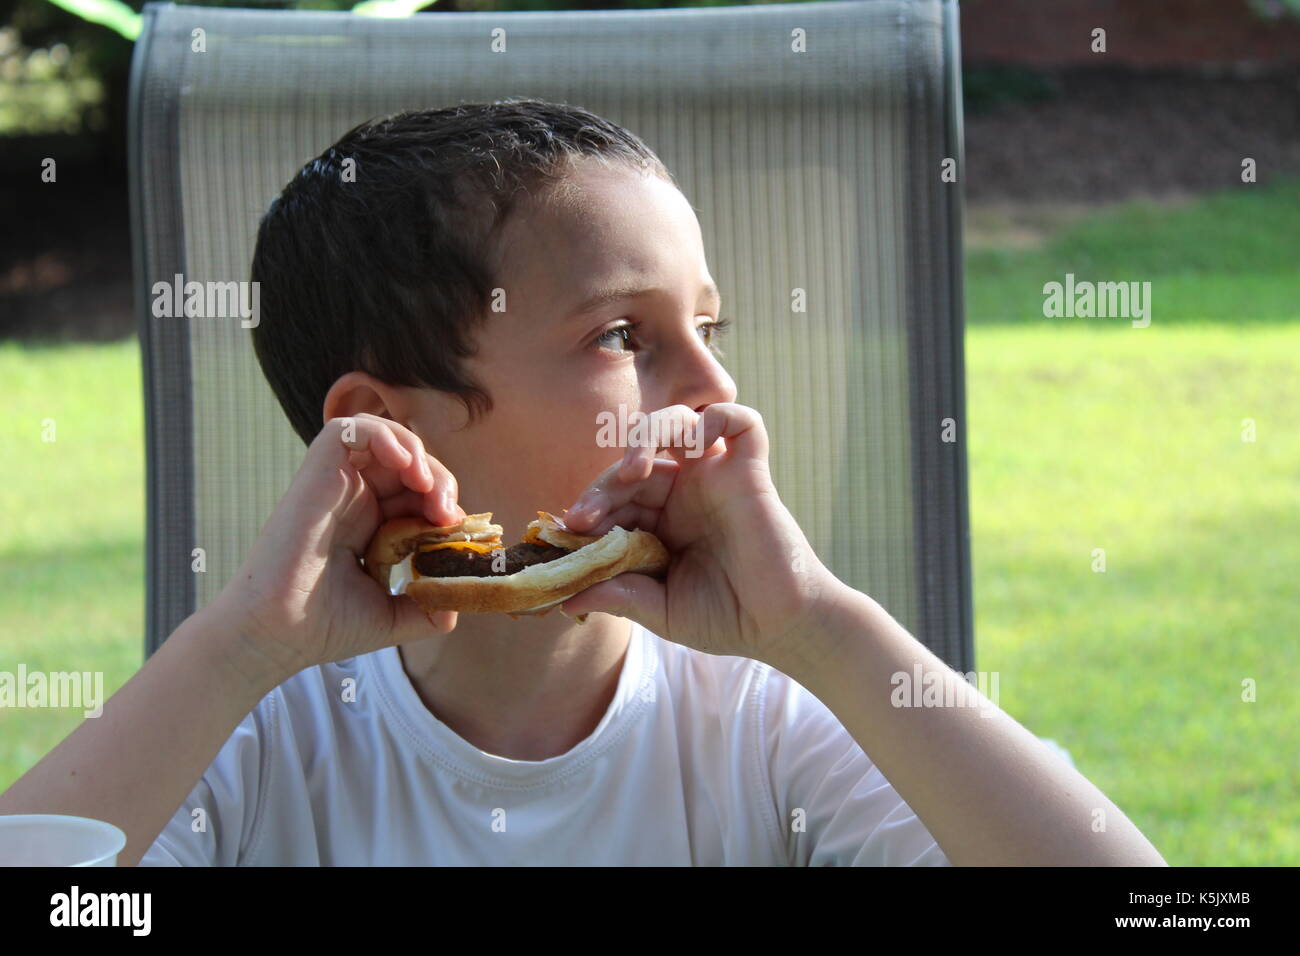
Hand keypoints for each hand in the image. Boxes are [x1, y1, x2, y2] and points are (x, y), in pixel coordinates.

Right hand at [215, 414, 462, 678]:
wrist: (277, 634)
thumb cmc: (324, 627)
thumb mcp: (392, 617)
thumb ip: (429, 609)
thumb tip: (458, 602)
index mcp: (371, 526)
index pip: (419, 495)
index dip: (444, 504)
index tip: (455, 530)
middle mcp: (354, 500)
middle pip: (410, 465)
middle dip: (439, 480)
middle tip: (446, 512)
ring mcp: (336, 484)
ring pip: (386, 439)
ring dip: (418, 453)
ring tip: (427, 486)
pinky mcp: (317, 471)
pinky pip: (351, 428)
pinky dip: (384, 434)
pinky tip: (404, 463)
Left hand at [558, 403, 838, 664]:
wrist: (784, 627)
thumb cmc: (726, 618)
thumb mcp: (661, 611)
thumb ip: (619, 596)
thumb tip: (564, 600)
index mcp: (660, 522)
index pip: (615, 497)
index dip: (590, 507)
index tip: (568, 531)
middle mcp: (684, 493)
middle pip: (635, 460)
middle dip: (604, 485)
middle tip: (586, 517)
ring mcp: (716, 478)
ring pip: (676, 424)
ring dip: (645, 437)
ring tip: (633, 470)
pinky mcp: (750, 472)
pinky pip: (739, 421)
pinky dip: (716, 418)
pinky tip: (694, 442)